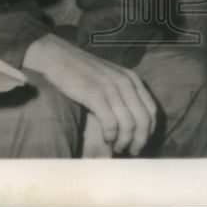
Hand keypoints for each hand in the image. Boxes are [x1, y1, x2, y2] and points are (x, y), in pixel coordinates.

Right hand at [23, 34, 156, 155]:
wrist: (55, 55)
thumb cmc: (79, 68)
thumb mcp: (108, 75)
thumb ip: (122, 90)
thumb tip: (132, 119)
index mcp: (131, 78)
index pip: (151, 110)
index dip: (148, 130)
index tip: (140, 141)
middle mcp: (125, 82)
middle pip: (143, 120)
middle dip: (139, 140)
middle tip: (131, 150)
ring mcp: (110, 88)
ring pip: (129, 124)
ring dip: (124, 141)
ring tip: (117, 147)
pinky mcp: (95, 95)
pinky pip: (111, 123)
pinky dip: (111, 136)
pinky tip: (106, 138)